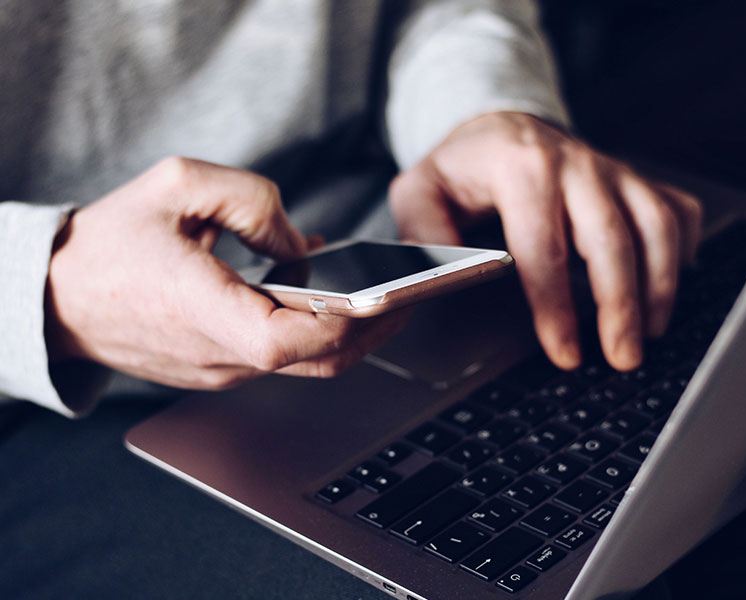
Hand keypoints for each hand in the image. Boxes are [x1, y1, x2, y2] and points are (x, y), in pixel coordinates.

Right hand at [46, 157, 405, 388]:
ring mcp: (221, 370)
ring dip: (346, 330)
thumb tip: (304, 244)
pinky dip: (312, 328)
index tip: (382, 297)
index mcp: (201, 311)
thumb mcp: (176, 186)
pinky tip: (324, 294)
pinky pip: (281, 355)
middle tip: (409, 296)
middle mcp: (217, 354)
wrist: (59, 297)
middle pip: (316, 360)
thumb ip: (250, 201)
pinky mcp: (221, 369)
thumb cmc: (111, 242)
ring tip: (380, 293)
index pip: (287, 341)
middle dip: (372, 330)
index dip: (341, 322)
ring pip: (304, 363)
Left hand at [389, 112, 701, 370]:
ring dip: (659, 284)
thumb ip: (423, 233)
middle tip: (621, 356)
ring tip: (649, 332)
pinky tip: (670, 282)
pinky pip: (675, 208)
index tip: (565, 351)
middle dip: (621, 305)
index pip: (543, 246)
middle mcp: (574, 164)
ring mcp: (610, 169)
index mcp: (520, 168)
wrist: (500, 126)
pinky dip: (681, 247)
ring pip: (654, 224)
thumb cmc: (461, 167)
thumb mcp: (419, 191)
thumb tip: (446, 275)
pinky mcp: (633, 178)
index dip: (556, 306)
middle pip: (610, 239)